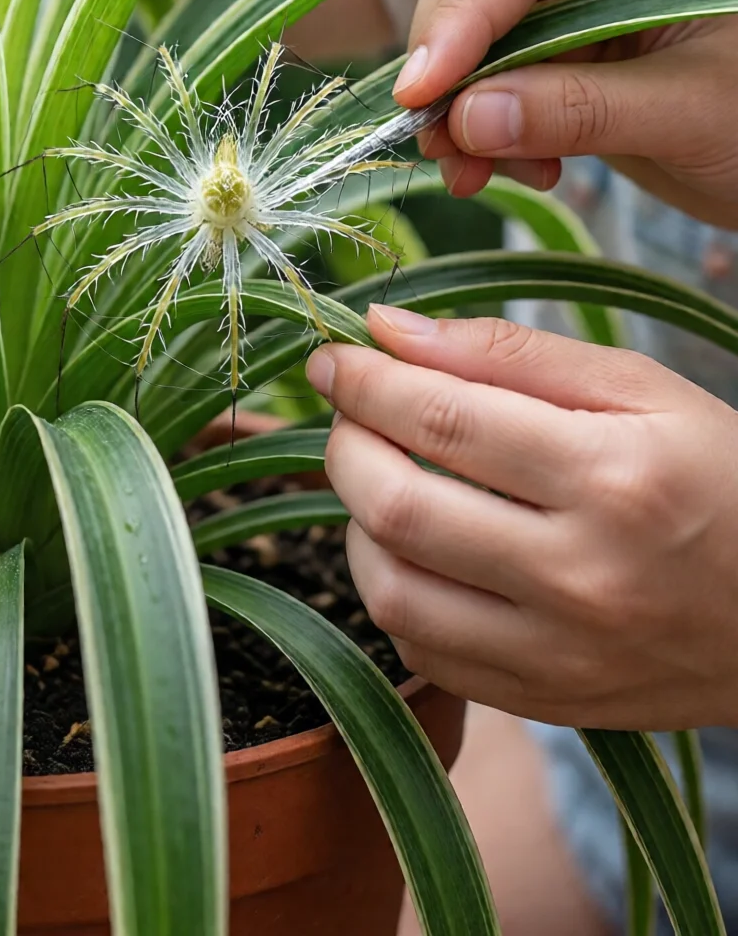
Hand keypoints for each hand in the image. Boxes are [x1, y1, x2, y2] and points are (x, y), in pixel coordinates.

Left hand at [308, 304, 737, 728]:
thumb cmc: (721, 477)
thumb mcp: (640, 389)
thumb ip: (508, 353)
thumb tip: (389, 329)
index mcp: (611, 477)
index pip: (442, 419)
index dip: (365, 380)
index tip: (332, 355)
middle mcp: (580, 575)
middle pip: (400, 506)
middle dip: (345, 444)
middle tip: (350, 410)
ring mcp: (560, 654)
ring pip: (392, 591)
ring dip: (356, 521)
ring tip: (378, 477)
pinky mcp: (546, 703)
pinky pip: (423, 653)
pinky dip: (393, 591)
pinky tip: (414, 548)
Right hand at [394, 0, 737, 227]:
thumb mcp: (690, 113)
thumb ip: (578, 108)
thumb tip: (464, 120)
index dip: (458, 22)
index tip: (418, 96)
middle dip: (449, 66)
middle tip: (436, 149)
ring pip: (477, 27)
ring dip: (462, 105)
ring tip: (476, 176)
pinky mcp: (570, 36)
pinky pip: (498, 68)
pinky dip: (489, 122)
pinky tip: (525, 168)